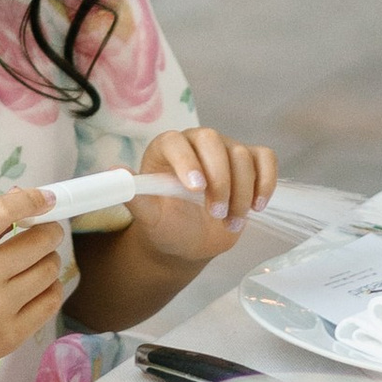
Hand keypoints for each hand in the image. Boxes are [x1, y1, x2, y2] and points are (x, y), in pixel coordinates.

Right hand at [0, 192, 69, 381]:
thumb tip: (23, 204)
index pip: (0, 214)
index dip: (29, 200)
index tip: (46, 197)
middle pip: (37, 243)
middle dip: (48, 232)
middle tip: (46, 232)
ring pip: (49, 271)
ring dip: (49, 260)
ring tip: (37, 262)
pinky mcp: (12, 337)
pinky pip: (51, 302)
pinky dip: (50, 288)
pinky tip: (38, 287)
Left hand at [130, 127, 279, 262]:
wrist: (190, 241)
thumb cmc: (166, 224)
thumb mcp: (149, 217)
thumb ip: (135, 196)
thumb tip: (115, 170)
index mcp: (166, 149)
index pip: (176, 142)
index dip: (187, 161)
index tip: (196, 189)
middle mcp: (196, 142)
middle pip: (214, 141)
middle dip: (220, 180)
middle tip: (216, 212)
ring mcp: (225, 149)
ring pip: (242, 156)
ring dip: (241, 193)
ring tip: (229, 222)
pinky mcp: (250, 163)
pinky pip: (266, 159)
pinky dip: (266, 182)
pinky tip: (256, 206)